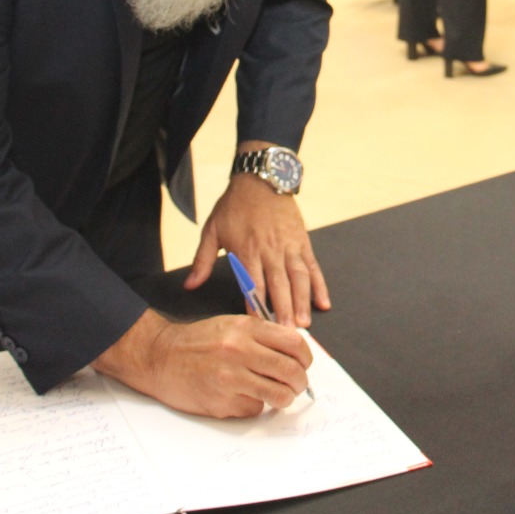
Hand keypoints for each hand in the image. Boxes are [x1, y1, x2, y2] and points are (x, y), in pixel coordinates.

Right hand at [93, 308, 311, 417]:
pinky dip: (255, 405)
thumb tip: (295, 353)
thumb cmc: (197, 342)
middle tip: (297, 385)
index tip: (304, 365)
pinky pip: (255, 408)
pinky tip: (243, 397)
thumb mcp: (231, 325)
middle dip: (300, 382)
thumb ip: (262, 335)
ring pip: (279, 395)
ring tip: (277, 395)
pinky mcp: (222, 402)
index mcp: (246, 329)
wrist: (161, 358)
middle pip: (291, 371)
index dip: (306, 358)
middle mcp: (240, 351)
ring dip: (284, 398)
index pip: (294, 343)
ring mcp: (231, 378)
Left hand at [184, 174, 329, 325]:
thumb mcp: (212, 230)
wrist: (260, 178)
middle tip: (287, 335)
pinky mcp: (303, 241)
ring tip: (304, 324)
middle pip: (279, 285)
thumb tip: (190, 286)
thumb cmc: (234, 205)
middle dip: (283, 311)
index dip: (256, 306)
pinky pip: (313, 266)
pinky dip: (320, 285)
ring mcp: (289, 246)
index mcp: (246, 250)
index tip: (259, 328)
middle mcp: (270, 250)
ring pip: (299, 278)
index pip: (252, 284)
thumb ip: (202, 261)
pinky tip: (324, 303)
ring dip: (302, 302)